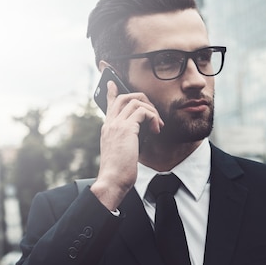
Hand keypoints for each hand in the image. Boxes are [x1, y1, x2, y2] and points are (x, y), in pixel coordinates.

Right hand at [90, 80, 163, 210]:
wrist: (112, 181)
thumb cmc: (118, 172)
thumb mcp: (121, 151)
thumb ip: (127, 139)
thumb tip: (141, 133)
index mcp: (107, 128)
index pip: (109, 104)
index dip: (111, 92)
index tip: (111, 83)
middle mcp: (110, 123)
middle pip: (124, 97)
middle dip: (143, 99)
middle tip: (154, 114)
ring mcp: (117, 124)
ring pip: (136, 101)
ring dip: (152, 110)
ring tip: (158, 125)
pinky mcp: (127, 129)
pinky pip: (143, 111)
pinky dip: (153, 117)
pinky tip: (156, 130)